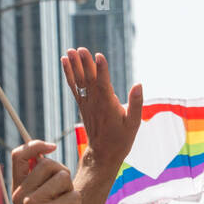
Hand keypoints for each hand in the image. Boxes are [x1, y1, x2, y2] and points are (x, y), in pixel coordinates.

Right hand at [11, 140, 80, 203]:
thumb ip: (40, 183)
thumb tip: (48, 155)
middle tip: (63, 194)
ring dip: (71, 191)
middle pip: (48, 163)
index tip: (52, 146)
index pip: (19, 155)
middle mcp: (21, 195)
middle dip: (63, 175)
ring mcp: (33, 203)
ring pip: (63, 177)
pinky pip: (73, 195)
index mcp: (17, 191)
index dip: (36, 145)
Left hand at [61, 47, 142, 172]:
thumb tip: (138, 84)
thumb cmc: (121, 139)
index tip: (99, 56)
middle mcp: (95, 103)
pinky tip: (64, 61)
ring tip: (69, 51)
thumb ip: (136, 104)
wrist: (103, 154)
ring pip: (79, 81)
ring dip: (74, 65)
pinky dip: (69, 73)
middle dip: (85, 64)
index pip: (104, 85)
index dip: (101, 70)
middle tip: (81, 49)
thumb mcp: (134, 124)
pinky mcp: (82, 104)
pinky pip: (74, 86)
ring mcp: (86, 103)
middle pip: (89, 80)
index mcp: (108, 106)